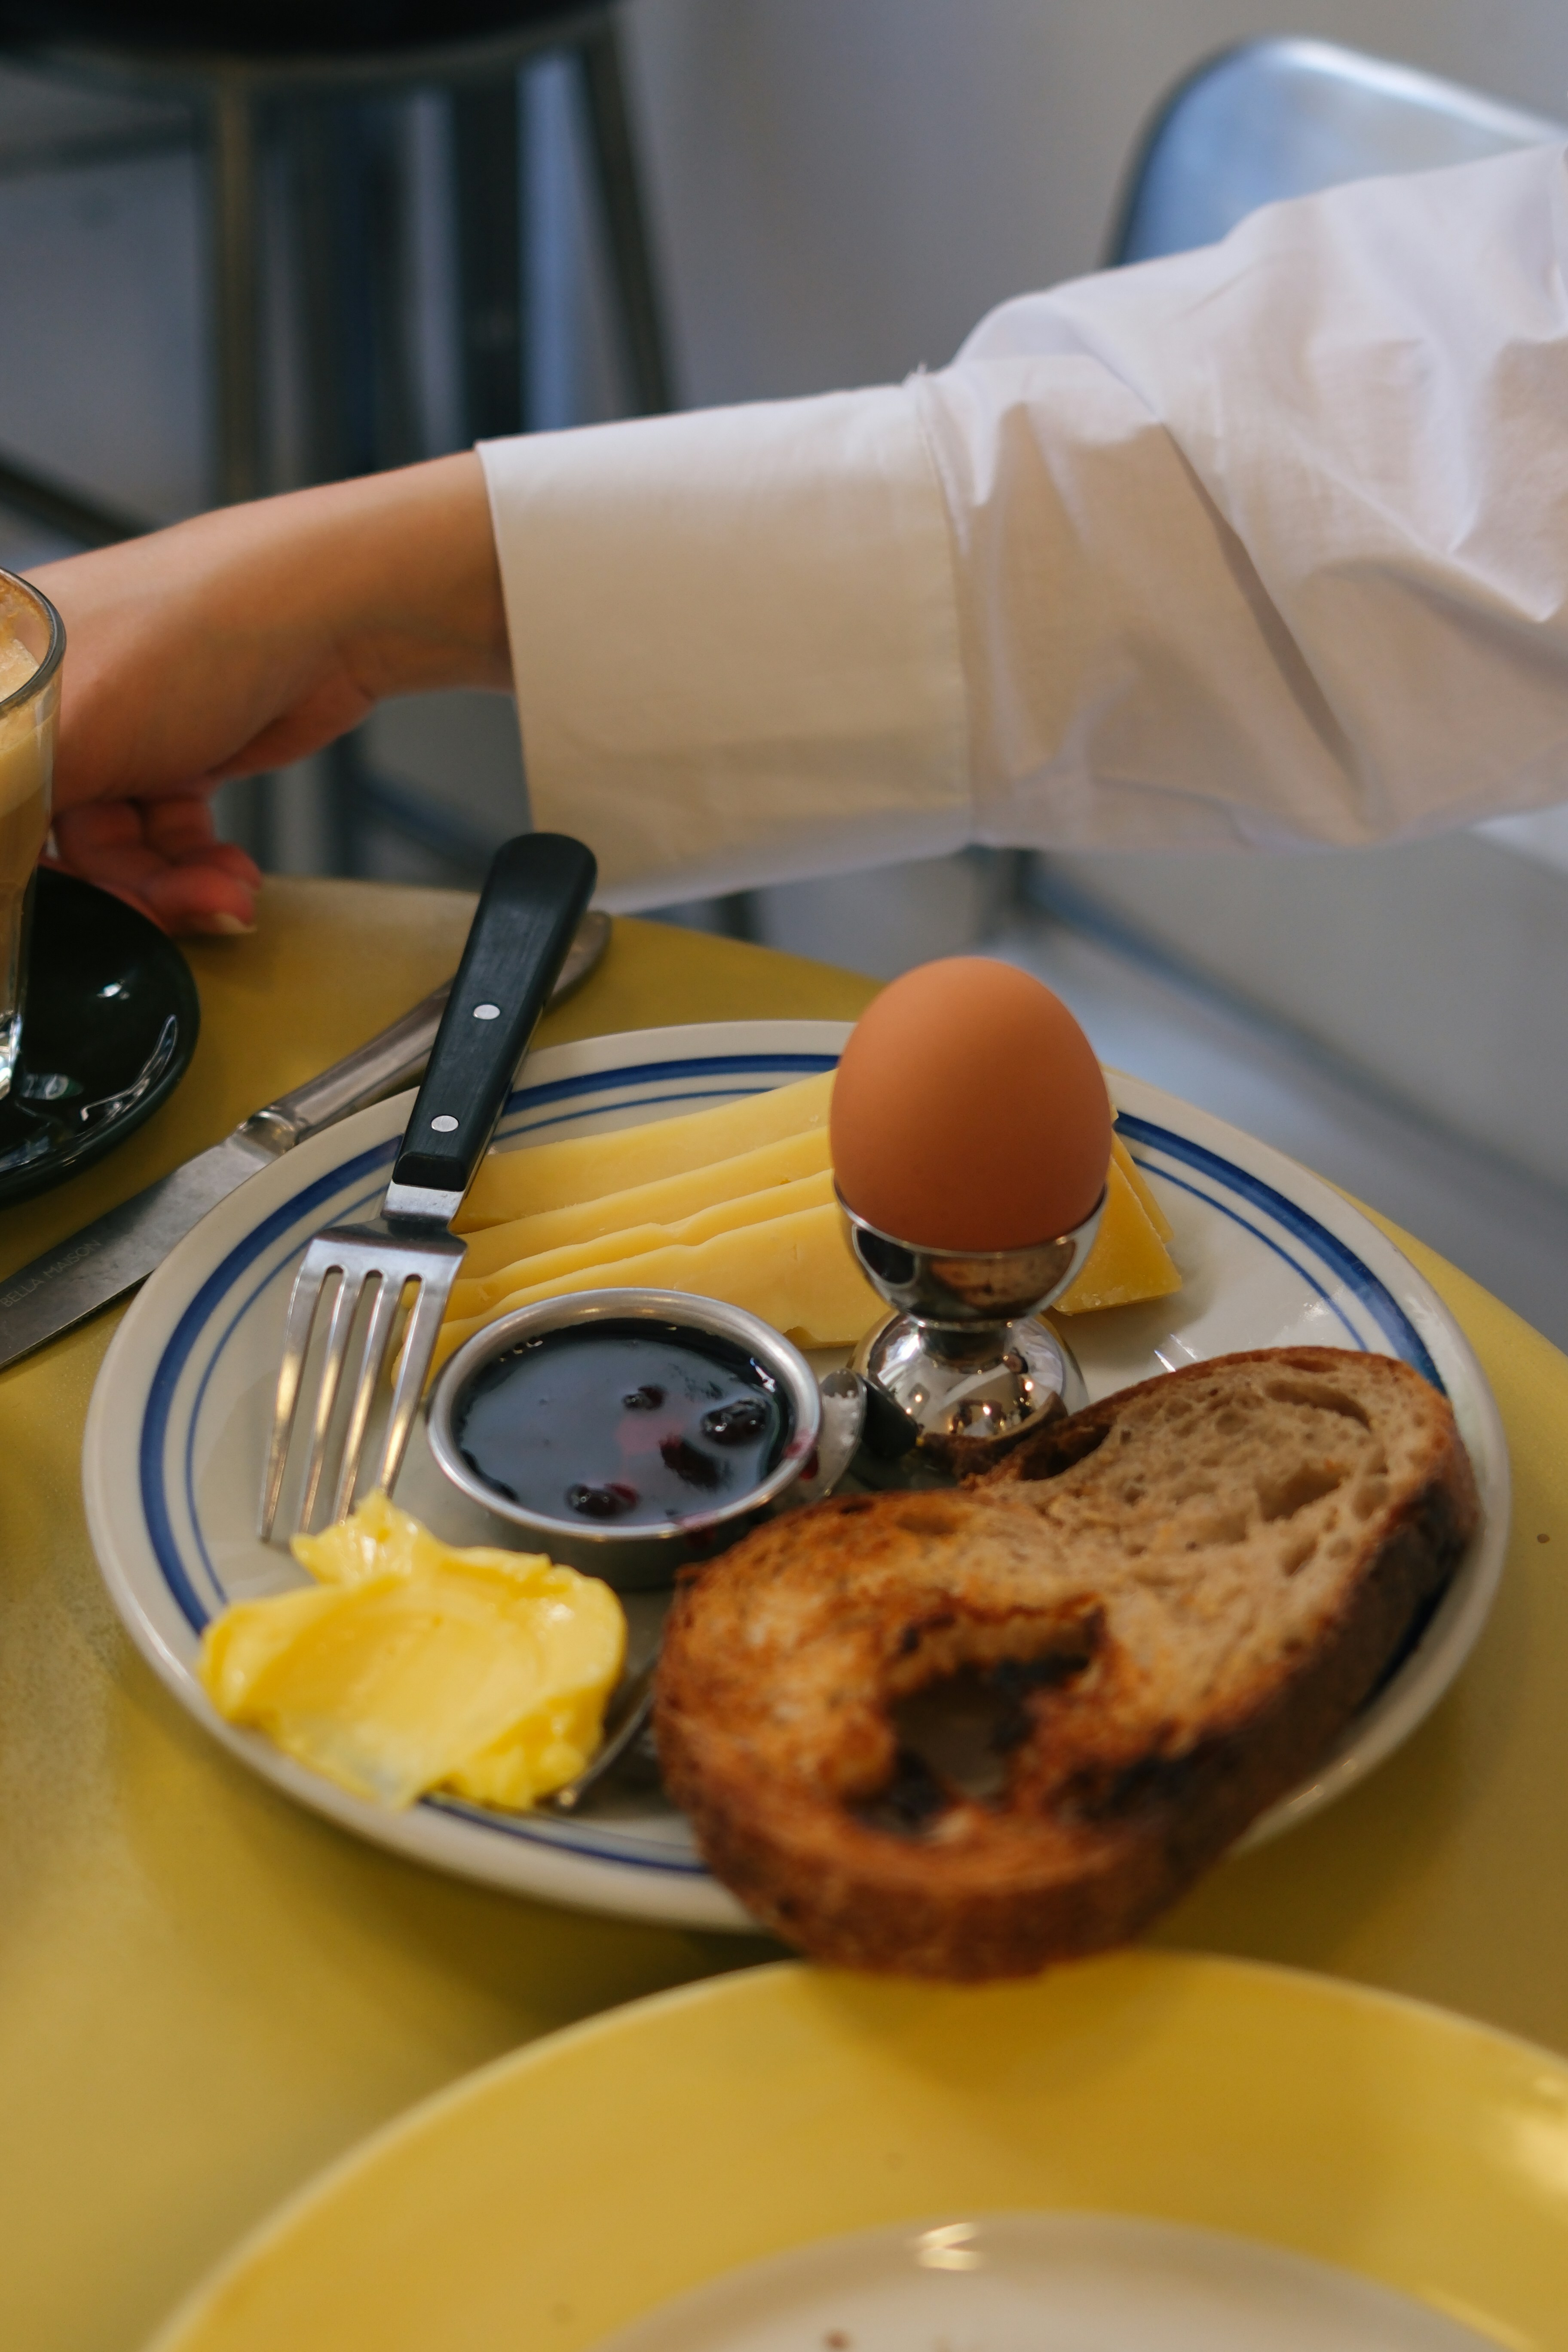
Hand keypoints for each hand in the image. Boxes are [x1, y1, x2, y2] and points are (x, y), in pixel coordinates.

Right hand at [30, 452, 510, 934]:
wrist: (320, 614)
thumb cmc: (183, 642)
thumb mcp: (69, 734)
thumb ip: (14, 802)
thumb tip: (5, 861)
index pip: (2, 796)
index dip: (22, 865)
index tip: (68, 910)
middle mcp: (48, 706)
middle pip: (50, 835)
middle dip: (115, 886)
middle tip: (163, 913)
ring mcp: (115, 731)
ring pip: (116, 847)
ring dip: (169, 886)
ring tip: (224, 895)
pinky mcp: (176, 755)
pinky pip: (166, 837)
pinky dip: (196, 865)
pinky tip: (231, 878)